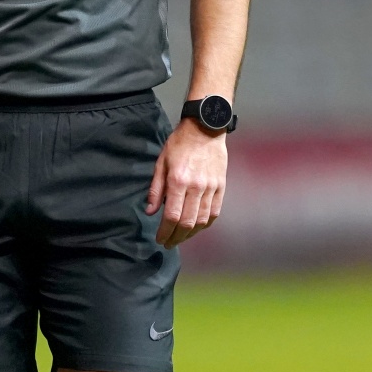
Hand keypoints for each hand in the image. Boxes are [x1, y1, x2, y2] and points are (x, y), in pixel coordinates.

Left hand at [146, 118, 227, 248]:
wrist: (205, 128)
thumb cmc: (180, 144)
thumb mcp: (161, 163)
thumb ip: (156, 189)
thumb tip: (150, 211)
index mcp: (178, 181)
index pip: (172, 216)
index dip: (165, 232)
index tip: (160, 239)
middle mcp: (196, 187)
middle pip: (187, 223)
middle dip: (176, 237)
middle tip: (169, 243)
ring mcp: (211, 187)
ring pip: (202, 220)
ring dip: (191, 234)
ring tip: (182, 237)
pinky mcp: (221, 185)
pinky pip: (215, 211)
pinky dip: (206, 223)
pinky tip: (198, 227)